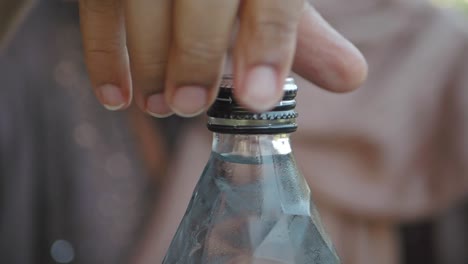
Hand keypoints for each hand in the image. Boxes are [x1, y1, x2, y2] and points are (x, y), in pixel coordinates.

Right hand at [79, 0, 366, 116]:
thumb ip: (302, 34)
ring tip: (160, 107)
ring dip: (147, 62)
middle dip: (194, 56)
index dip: (267, 43)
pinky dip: (103, 54)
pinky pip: (96, 4)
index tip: (256, 99)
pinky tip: (116, 97)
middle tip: (190, 107)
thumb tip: (351, 79)